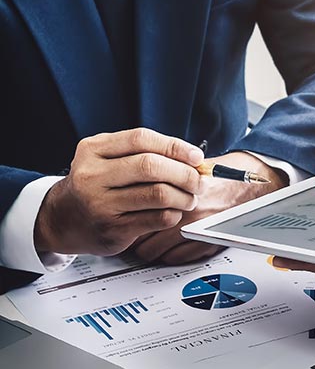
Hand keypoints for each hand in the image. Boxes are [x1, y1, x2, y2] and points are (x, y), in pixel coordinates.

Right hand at [35, 129, 203, 255]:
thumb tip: (192, 159)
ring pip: (158, 195)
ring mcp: (101, 204)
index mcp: (94, 150)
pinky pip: (156, 219)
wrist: (62, 219)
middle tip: (198, 181)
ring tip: (189, 198)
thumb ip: (143, 153)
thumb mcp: (107, 159)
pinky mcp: (113, 229)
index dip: (175, 146)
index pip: (142, 139)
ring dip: (183, 197)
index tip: (196, 157)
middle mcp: (93, 175)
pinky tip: (174, 212)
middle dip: (184, 174)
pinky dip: (174, 214)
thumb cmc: (96, 186)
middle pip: (151, 167)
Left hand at [131, 152, 288, 263]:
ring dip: (148, 247)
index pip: (137, 211)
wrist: (255, 186)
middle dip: (134, 234)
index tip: (124, 214)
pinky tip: (168, 247)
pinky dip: (168, 255)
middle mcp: (186, 214)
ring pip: (153, 251)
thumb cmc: (227, 175)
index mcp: (178, 192)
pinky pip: (175, 259)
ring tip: (147, 241)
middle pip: (141, 235)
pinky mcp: (207, 246)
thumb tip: (136, 181)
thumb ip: (164, 175)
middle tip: (130, 231)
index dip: (127, 214)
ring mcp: (196, 232)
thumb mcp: (191, 167)